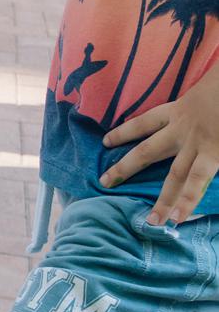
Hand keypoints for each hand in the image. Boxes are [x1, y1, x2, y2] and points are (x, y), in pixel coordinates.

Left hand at [100, 77, 218, 224]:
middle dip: (125, 168)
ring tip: (151, 221)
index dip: (124, 132)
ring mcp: (198, 144)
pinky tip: (180, 219)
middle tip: (104, 182)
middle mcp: (183, 130)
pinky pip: (199, 181)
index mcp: (180, 110)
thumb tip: (197, 117)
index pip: (144, 123)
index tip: (105, 141)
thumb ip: (197, 106)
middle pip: (147, 151)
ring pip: (175, 176)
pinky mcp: (215, 154)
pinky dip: (190, 201)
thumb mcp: (205, 90)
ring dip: (163, 199)